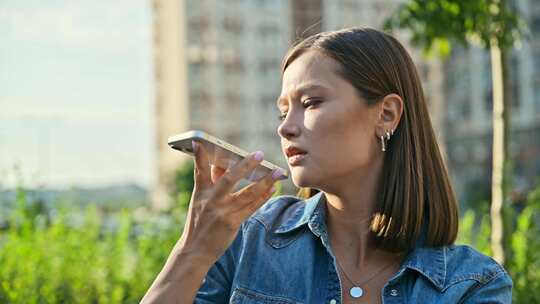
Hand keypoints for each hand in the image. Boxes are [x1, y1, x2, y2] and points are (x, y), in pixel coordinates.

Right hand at [177, 140, 284, 262]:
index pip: (199, 170)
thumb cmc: (200, 221)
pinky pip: (252, 208)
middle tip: (259, 154)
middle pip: (229, 179)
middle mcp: (211, 201)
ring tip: (277, 172)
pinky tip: (273, 188)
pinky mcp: (232, 224)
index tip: (199, 140)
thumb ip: (212, 182)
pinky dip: (263, 197)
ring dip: (264, 182)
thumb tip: (222, 163)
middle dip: (245, 166)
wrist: (196, 250)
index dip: (199, 156)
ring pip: (247, 194)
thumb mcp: (200, 200)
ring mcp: (222, 213)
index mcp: (201, 192)